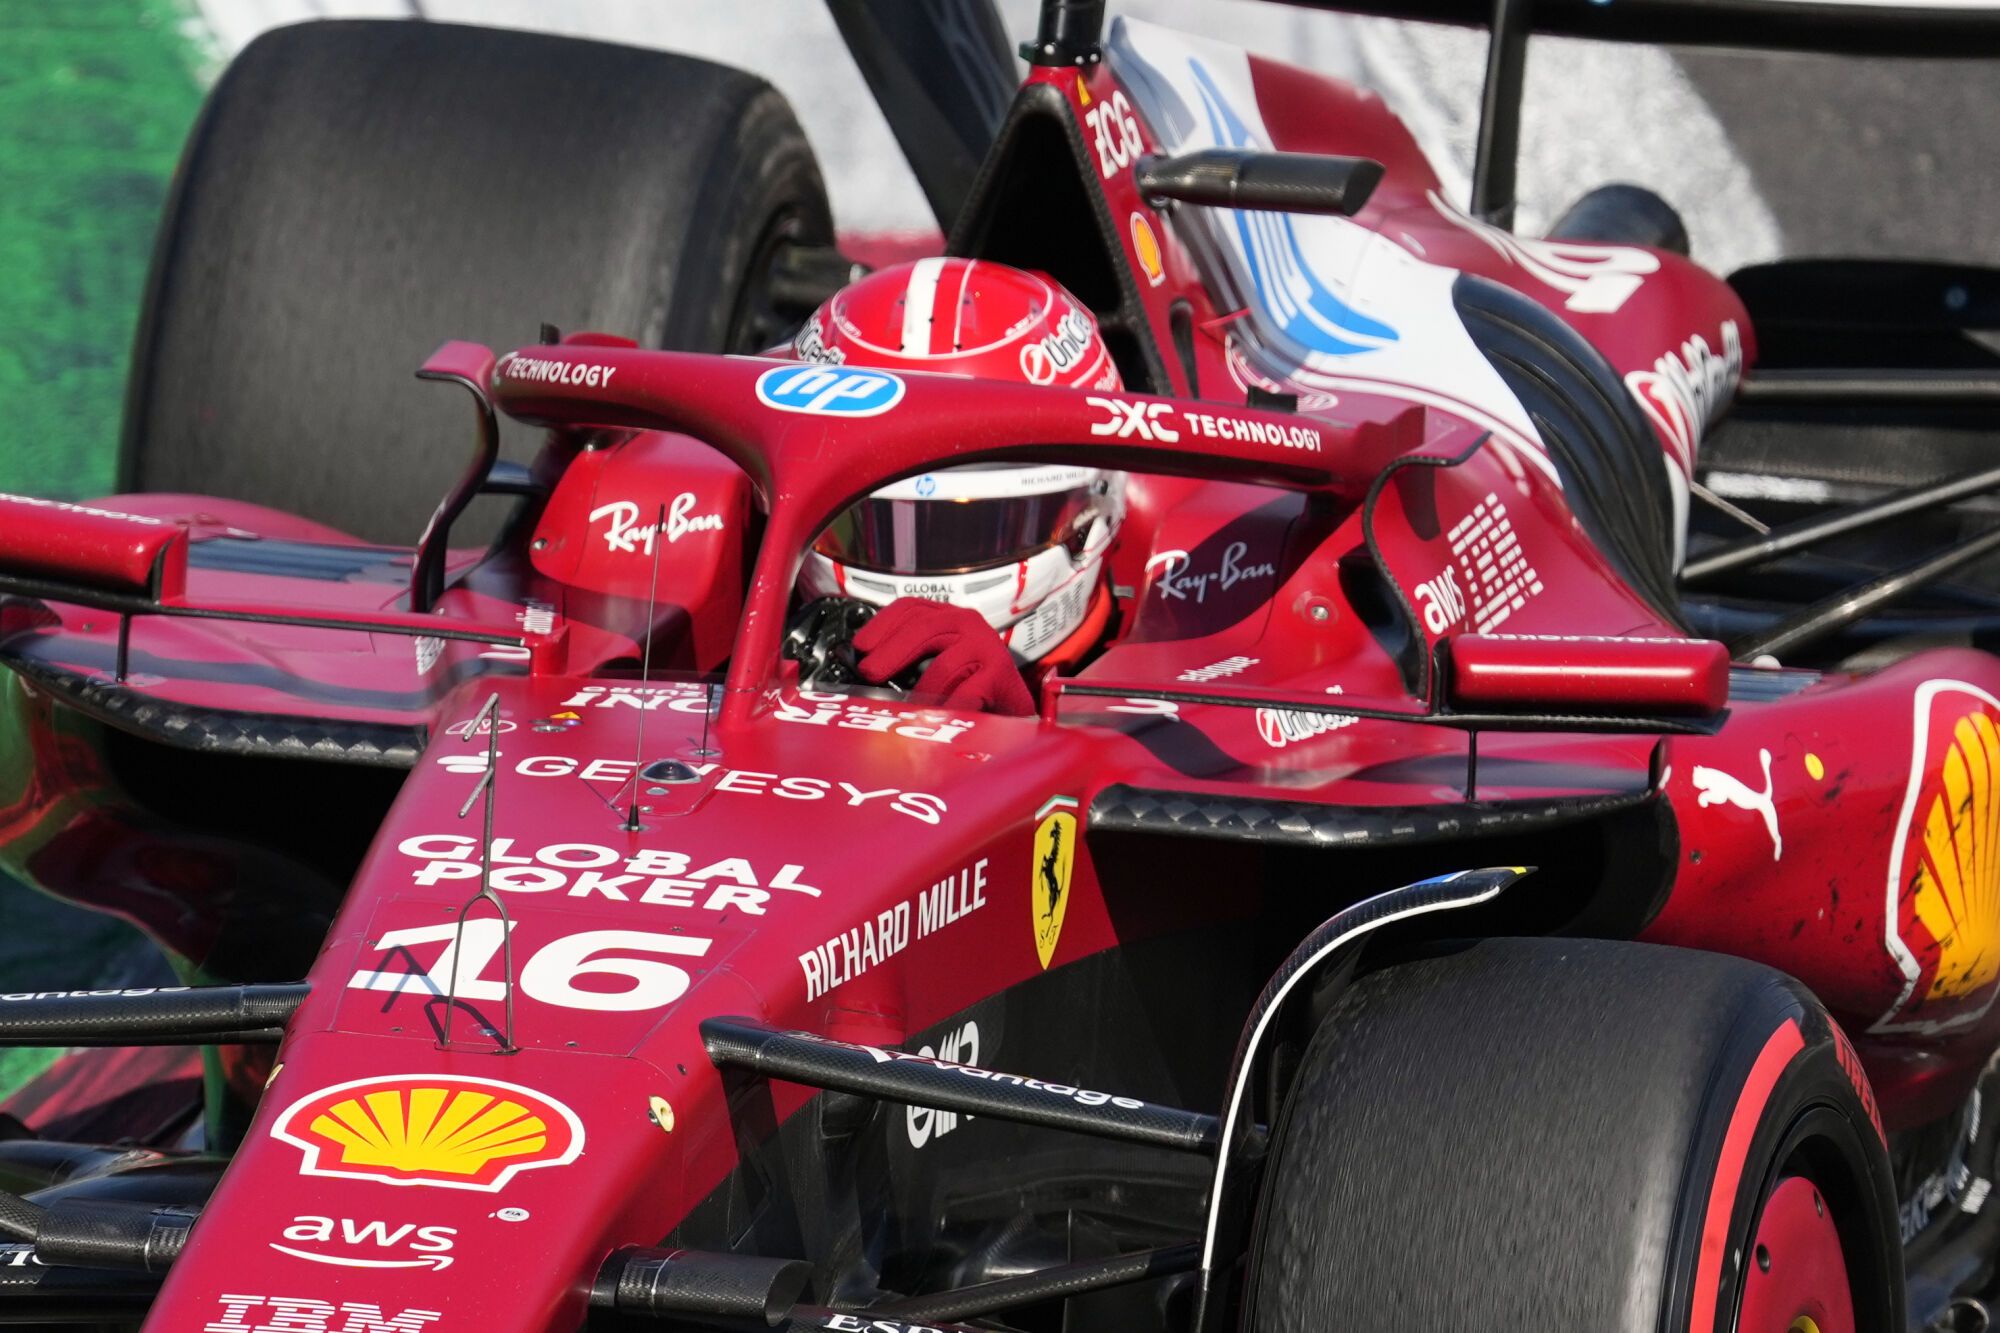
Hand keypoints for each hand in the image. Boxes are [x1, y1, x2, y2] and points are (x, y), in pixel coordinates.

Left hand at [852, 598, 1035, 716]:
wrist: (1014, 708)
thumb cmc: (971, 686)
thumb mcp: (936, 663)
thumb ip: (908, 658)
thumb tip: (866, 669)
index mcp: (950, 618)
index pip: (911, 608)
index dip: (882, 625)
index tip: (860, 646)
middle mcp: (968, 624)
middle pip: (922, 628)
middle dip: (891, 652)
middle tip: (869, 672)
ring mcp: (986, 646)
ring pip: (941, 666)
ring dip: (921, 692)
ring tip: (908, 709)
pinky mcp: (999, 673)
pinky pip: (963, 694)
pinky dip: (946, 710)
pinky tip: (936, 720)